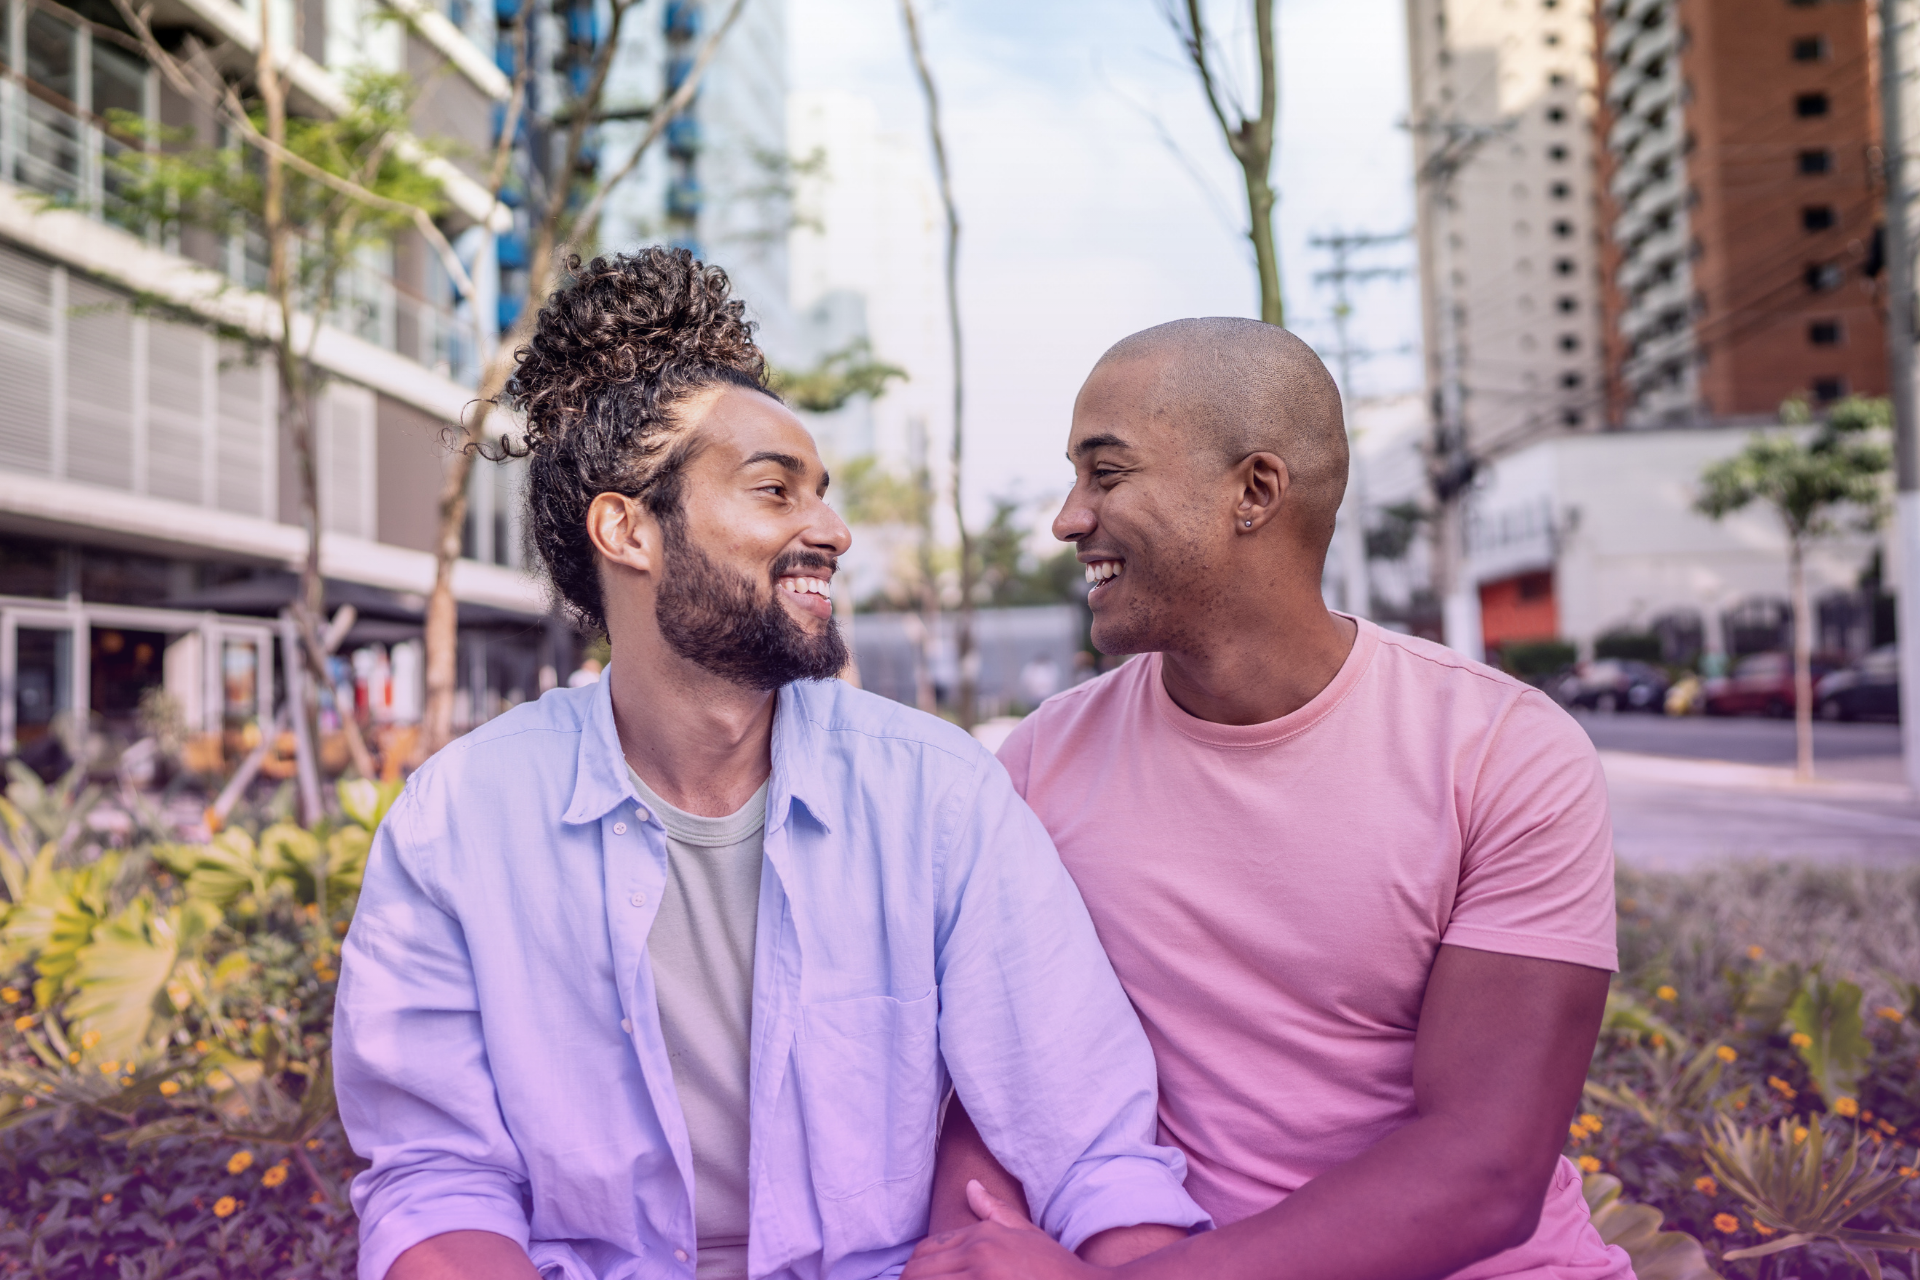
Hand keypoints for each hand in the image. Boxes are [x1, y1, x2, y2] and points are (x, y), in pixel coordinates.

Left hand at [903, 1180, 1107, 1279]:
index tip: (923, 1279)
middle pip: (916, 1273)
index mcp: (983, 1237)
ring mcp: (983, 1278)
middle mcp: (979, 1255)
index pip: (925, 1250)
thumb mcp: (1026, 1234)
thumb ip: (994, 1211)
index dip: (916, 1270)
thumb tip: (970, 1186)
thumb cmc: (1057, 1269)